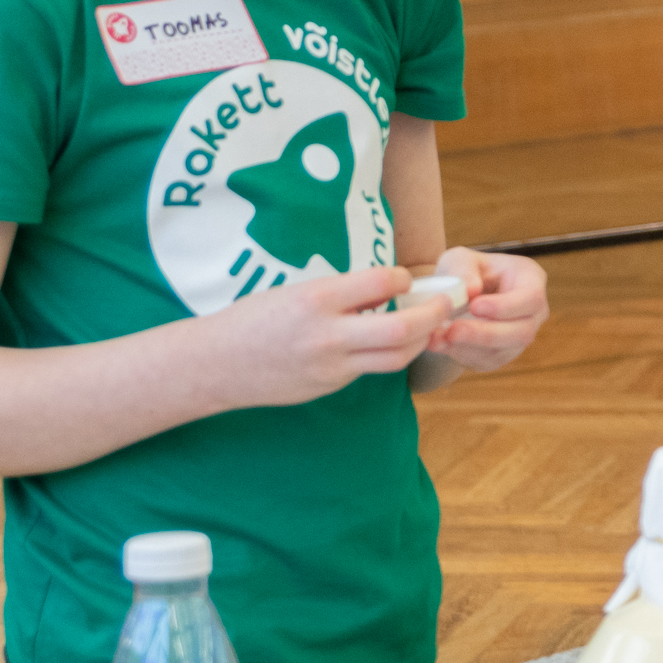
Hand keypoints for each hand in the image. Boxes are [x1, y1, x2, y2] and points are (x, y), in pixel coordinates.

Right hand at [204, 265, 440, 408]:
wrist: (214, 364)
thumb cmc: (253, 319)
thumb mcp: (295, 292)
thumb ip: (341, 293)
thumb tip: (388, 286)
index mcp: (317, 299)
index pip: (382, 282)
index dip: (404, 277)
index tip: (406, 277)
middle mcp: (327, 334)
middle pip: (402, 328)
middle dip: (433, 314)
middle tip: (447, 303)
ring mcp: (330, 366)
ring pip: (396, 357)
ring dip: (420, 340)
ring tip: (429, 325)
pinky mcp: (330, 386)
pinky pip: (371, 370)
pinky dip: (388, 355)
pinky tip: (391, 343)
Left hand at [424, 246, 548, 374]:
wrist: (458, 293)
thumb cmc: (465, 271)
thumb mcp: (459, 258)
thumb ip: (463, 268)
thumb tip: (470, 290)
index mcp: (531, 280)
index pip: (531, 298)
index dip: (506, 307)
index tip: (474, 306)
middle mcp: (533, 312)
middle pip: (523, 332)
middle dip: (486, 334)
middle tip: (453, 330)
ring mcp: (520, 336)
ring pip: (503, 351)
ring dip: (469, 347)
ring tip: (438, 338)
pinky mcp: (502, 354)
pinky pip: (487, 361)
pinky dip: (462, 355)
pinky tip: (442, 343)